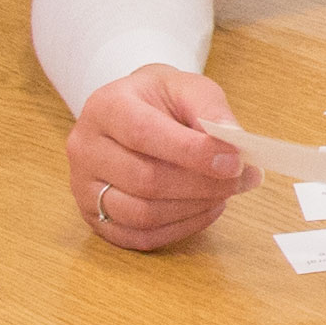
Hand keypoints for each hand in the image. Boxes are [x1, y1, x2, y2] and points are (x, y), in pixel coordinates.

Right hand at [66, 64, 246, 248]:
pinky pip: (140, 236)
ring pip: (141, 215)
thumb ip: (211, 110)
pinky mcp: (93, 217)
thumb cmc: (161, 102)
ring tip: (224, 193)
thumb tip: (235, 141)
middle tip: (241, 180)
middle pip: (145, 180)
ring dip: (193, 209)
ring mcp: (84, 187)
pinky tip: (205, 209)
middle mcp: (85, 148)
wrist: (132, 114)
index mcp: (105, 107)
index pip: (144, 134)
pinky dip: (181, 228)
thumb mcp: (187, 88)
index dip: (193, 153)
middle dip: (202, 185)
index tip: (235, 162)